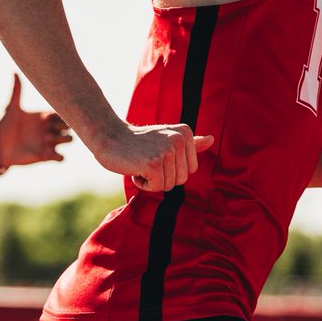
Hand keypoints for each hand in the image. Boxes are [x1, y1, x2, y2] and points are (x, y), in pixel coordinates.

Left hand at [0, 74, 72, 167]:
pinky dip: (60, 157)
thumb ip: (16, 92)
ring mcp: (48, 143)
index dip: (63, 113)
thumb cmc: (4, 127)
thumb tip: (14, 72)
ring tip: (51, 140)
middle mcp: (48, 129)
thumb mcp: (11, 109)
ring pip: (68, 140)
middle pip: (68, 126)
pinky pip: (61, 158)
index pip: (61, 113)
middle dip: (67, 127)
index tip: (58, 114)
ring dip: (65, 140)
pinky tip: (50, 154)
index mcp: (43, 117)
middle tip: (56, 128)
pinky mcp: (45, 156)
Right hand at [91, 120, 214, 192]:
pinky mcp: (153, 163)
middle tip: (146, 160)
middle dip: (162, 177)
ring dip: (152, 180)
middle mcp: (179, 139)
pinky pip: (157, 188)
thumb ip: (190, 142)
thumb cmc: (138, 142)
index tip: (156, 155)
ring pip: (169, 185)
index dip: (171, 170)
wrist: (109, 137)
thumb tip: (212, 140)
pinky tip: (135, 168)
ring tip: (140, 163)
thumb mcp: (166, 138)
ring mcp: (167, 151)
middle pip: (181, 180)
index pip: (190, 170)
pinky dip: (143, 184)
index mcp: (185, 133)